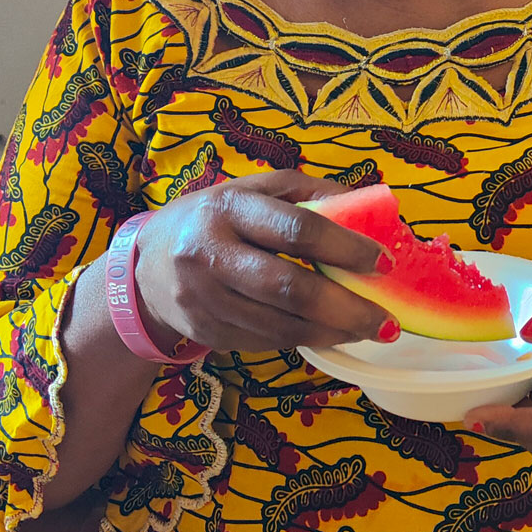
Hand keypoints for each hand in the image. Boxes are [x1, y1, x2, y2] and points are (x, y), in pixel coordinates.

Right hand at [129, 171, 397, 355]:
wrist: (144, 267)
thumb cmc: (214, 220)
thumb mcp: (252, 190)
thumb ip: (308, 194)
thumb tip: (369, 209)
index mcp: (228, 208)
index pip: (296, 229)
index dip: (345, 247)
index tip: (382, 262)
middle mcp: (211, 254)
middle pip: (290, 289)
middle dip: (347, 308)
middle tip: (387, 319)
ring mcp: (205, 300)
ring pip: (282, 325)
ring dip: (334, 331)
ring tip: (370, 328)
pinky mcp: (208, 332)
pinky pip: (268, 341)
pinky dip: (307, 339)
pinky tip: (332, 332)